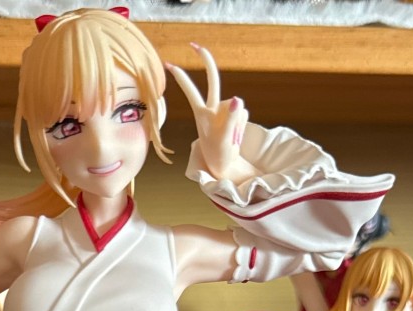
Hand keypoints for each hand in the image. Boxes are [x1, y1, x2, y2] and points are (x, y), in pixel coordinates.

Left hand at [167, 45, 250, 183]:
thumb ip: (230, 118)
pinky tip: (234, 135)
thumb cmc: (218, 154)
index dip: (183, 79)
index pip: (192, 92)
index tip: (169, 65)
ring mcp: (224, 109)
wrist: (224, 164)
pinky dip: (241, 125)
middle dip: (207, 61)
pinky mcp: (235, 113)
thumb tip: (236, 99)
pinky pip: (243, 112)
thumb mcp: (223, 139)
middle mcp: (212, 107)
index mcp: (202, 114)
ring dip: (237, 123)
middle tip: (195, 45)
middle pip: (213, 79)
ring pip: (237, 106)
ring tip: (229, 138)